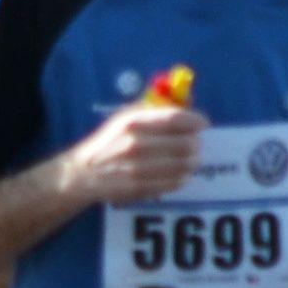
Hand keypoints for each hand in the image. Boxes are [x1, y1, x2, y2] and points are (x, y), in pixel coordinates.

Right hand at [60, 100, 207, 209]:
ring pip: (184, 165)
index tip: (202, 123)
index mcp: (133, 122)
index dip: (195, 120)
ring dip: (192, 161)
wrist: (85, 172)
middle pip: (185, 144)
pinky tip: (177, 173)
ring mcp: (136, 169)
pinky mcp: (139, 188)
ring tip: (189, 159)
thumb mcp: (128, 116)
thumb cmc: (112, 140)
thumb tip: (189, 99)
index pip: (175, 119)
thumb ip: (158, 108)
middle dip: (196, 143)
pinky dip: (182, 177)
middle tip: (195, 143)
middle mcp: (134, 144)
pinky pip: (175, 183)